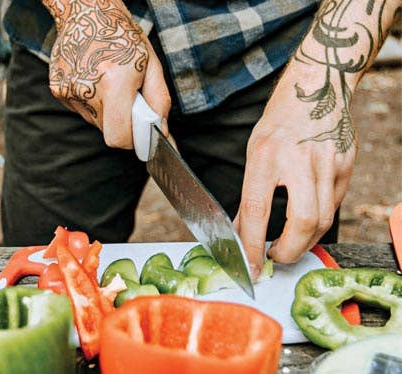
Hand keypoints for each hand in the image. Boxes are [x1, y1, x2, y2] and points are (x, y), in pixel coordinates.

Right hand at [44, 0, 170, 147]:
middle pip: (108, 133)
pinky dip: (92, 103)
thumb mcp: (151, 65)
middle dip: (122, 124)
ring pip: (94, 123)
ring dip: (107, 113)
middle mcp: (87, 90)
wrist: (86, 11)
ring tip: (109, 84)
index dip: (133, 140)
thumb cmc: (122, 35)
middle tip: (128, 100)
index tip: (141, 132)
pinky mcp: (57, 90)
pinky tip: (94, 80)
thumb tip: (163, 132)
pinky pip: (81, 111)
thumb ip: (159, 102)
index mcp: (114, 83)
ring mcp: (68, 91)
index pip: (119, 137)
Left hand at [233, 0, 399, 278]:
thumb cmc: (278, 123)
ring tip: (289, 245)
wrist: (316, 91)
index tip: (250, 266)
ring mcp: (328, 164)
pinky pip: (334, 206)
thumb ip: (250, 193)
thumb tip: (243, 230)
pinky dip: (318, 221)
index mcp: (266, 157)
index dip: (251, 245)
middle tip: (274, 258)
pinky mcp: (346, 168)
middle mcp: (299, 161)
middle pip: (302, 223)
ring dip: (304, 242)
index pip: (256, 212)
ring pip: (323, 220)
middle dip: (288, 251)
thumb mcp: (253, 153)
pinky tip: (307, 223)